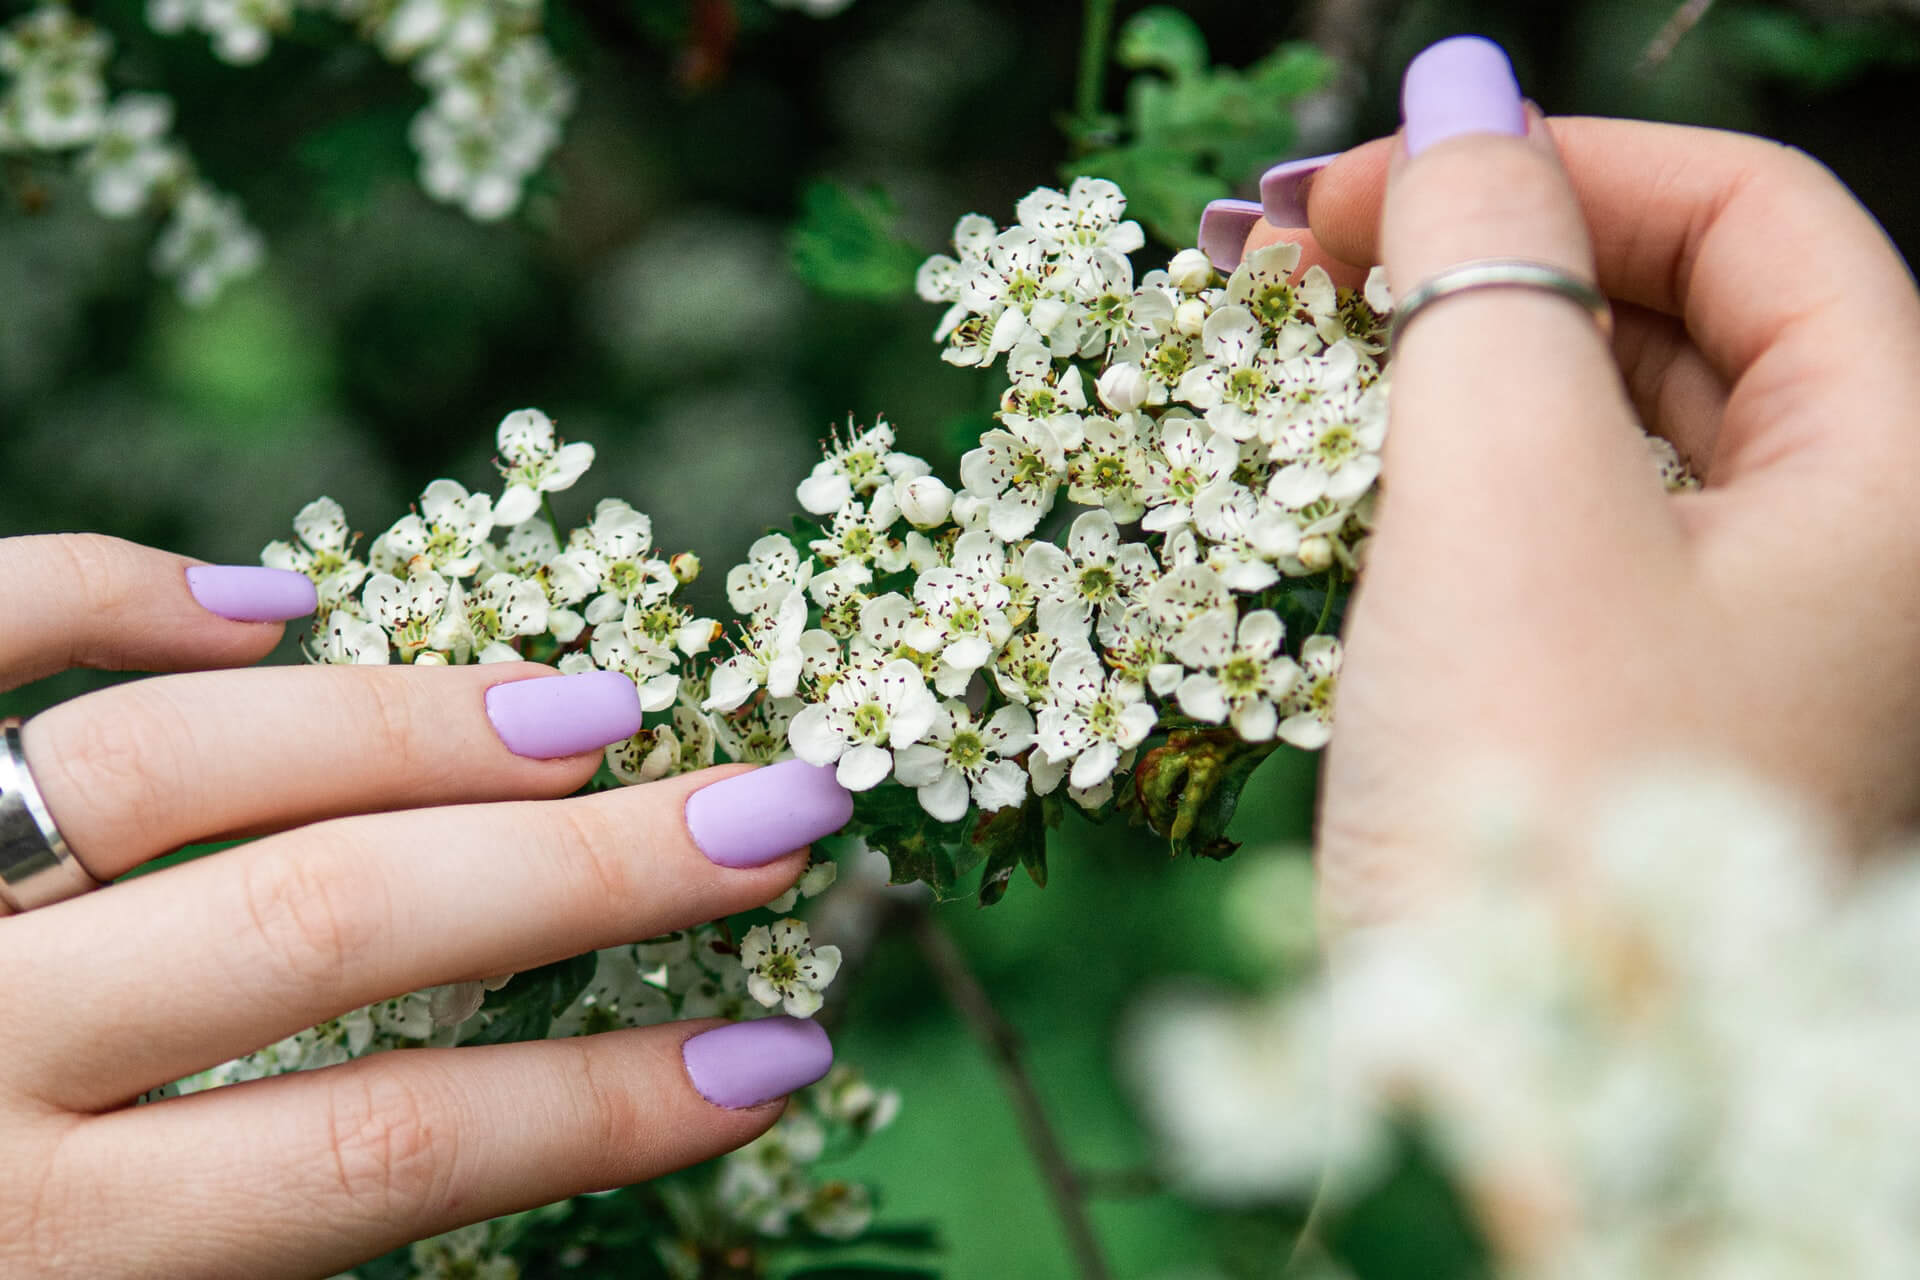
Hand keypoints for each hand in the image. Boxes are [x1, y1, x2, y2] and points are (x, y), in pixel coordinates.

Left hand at [0, 534, 851, 1276]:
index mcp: (24, 1259)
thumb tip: (454, 1134)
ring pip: (177, 762)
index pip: (386, 1163)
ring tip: (592, 706)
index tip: (783, 1051)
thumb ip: (201, 1251)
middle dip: (587, 868)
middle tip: (774, 806)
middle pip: (332, 928)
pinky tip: (268, 595)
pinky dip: (115, 591)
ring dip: (411, 722)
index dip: (609, 1107)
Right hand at [1241, 38, 1919, 921]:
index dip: (1555, 163)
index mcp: (1903, 482)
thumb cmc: (1538, 812)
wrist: (1510, 1129)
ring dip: (1463, 368)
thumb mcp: (1505, 503)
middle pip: (1691, 321)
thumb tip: (1454, 92)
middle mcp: (1863, 562)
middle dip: (1493, 258)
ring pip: (1621, 435)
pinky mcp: (1649, 727)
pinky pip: (1574, 546)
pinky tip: (1353, 477)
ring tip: (1299, 349)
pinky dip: (1463, 484)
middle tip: (1299, 256)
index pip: (1756, 222)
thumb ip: (1482, 270)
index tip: (1360, 180)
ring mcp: (1759, 655)